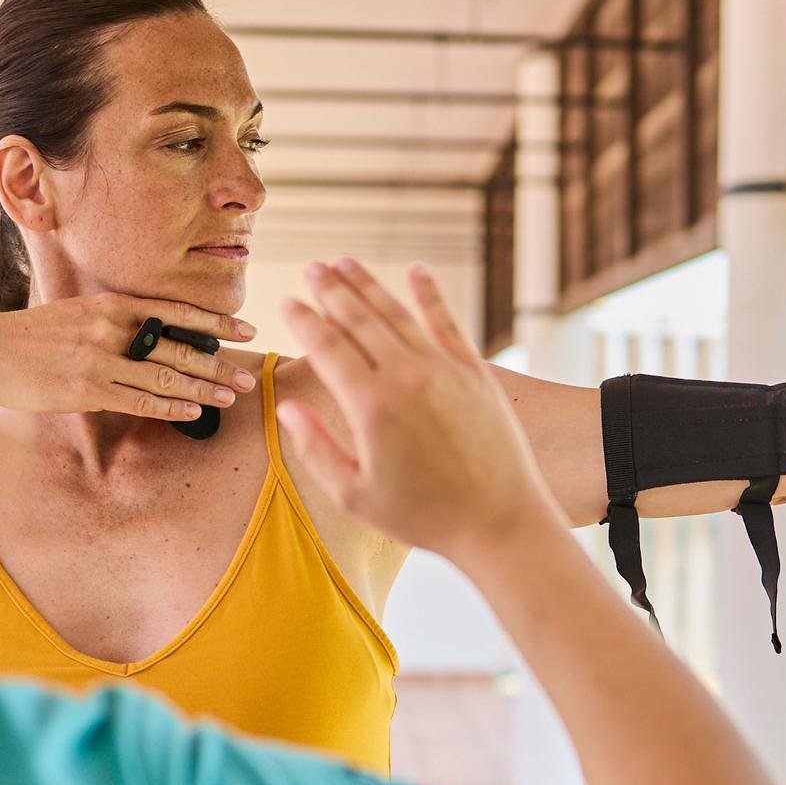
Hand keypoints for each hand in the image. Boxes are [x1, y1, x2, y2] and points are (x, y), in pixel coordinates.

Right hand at [0, 293, 257, 421]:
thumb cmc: (35, 336)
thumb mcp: (79, 314)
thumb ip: (116, 321)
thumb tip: (153, 334)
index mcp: (111, 304)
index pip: (175, 311)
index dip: (214, 323)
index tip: (246, 330)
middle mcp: (110, 328)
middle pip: (177, 346)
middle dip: (218, 363)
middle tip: (248, 377)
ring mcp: (99, 359)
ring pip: (164, 375)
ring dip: (203, 388)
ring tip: (231, 397)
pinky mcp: (86, 390)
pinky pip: (138, 400)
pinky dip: (169, 406)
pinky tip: (193, 412)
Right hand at [277, 258, 555, 561]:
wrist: (498, 521)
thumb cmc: (425, 517)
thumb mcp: (355, 495)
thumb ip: (315, 448)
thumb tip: (287, 407)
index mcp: (370, 405)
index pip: (327, 347)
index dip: (303, 320)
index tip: (287, 302)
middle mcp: (406, 376)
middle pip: (359, 319)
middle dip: (331, 290)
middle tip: (312, 268)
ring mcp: (444, 369)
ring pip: (398, 313)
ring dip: (368, 285)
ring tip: (345, 263)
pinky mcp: (475, 372)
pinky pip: (447, 322)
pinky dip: (429, 294)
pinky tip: (417, 272)